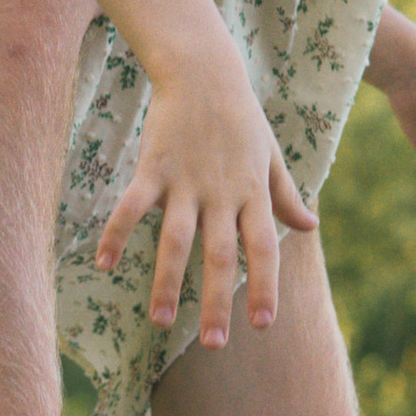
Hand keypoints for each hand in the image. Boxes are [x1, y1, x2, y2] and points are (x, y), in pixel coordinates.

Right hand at [97, 51, 318, 346]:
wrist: (204, 70)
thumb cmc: (240, 116)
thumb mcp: (270, 156)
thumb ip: (286, 196)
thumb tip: (310, 227)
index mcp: (252, 194)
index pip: (263, 248)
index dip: (264, 286)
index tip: (263, 325)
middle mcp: (221, 194)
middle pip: (221, 255)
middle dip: (218, 301)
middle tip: (215, 344)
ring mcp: (185, 182)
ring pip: (176, 240)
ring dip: (168, 282)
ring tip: (161, 322)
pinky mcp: (152, 168)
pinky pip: (132, 207)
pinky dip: (118, 234)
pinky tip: (105, 264)